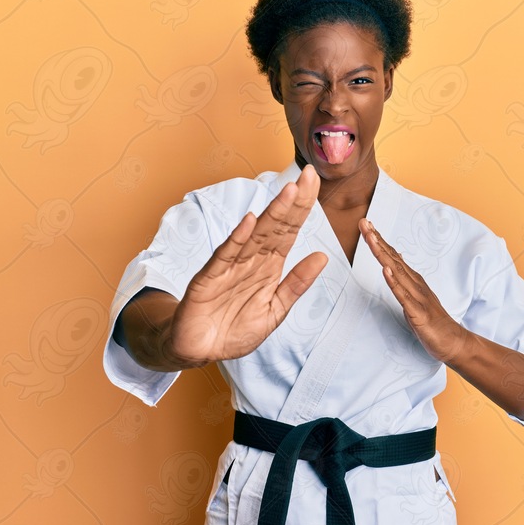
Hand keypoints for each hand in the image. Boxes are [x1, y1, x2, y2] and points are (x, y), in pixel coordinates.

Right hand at [162, 166, 327, 365]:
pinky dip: (238, 239)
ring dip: (272, 214)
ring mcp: (230, 267)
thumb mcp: (275, 311)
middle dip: (293, 201)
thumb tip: (323, 256)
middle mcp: (251, 261)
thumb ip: (297, 285)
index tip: (316, 183)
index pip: (289, 231)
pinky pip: (225, 256)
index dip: (303, 208)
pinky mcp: (209, 279)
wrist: (200, 350)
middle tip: (308, 174)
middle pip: (276, 226)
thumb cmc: (234, 329)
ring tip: (289, 191)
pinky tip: (250, 222)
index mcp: (269, 267)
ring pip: (255, 235)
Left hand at [359, 218, 466, 363]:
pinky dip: (394, 283)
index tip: (366, 225)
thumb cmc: (432, 320)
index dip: (378, 240)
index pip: (392, 256)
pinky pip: (403, 296)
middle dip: (377, 240)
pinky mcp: (418, 312)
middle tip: (364, 222)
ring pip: (396, 272)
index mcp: (412, 280)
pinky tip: (386, 271)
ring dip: (382, 255)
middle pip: (392, 258)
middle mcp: (415, 284)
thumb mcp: (415, 296)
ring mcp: (417, 297)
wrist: (453, 341)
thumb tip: (394, 261)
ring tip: (371, 239)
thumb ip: (405, 279)